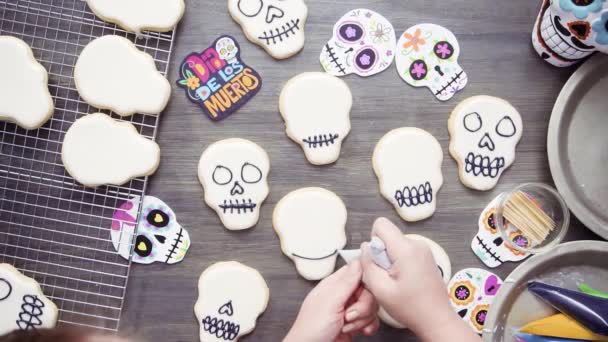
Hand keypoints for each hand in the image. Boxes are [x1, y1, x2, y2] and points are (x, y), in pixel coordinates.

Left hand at [284, 261, 379, 341]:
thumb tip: (359, 260)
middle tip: (349, 314)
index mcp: (334, 284)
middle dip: (363, 306)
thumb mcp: (330, 301)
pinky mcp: (356, 324)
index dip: (366, 280)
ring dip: (363, 319)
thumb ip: (347, 281)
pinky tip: (361, 331)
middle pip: (368, 291)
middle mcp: (343, 295)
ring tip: (346, 325)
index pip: (358, 271)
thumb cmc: (311, 328)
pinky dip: (369, 326)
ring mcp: (349, 310)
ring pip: (372, 306)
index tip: (365, 291)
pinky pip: (372, 320)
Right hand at [360, 217, 479, 341]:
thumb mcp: (380, 289)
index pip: (381, 224)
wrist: (437, 319)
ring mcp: (423, 249)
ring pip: (395, 244)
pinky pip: (404, 251)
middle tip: (386, 277)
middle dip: (381, 253)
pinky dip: (399, 263)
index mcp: (406, 249)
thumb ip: (367, 264)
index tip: (378, 262)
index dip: (373, 241)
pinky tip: (404, 281)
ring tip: (396, 281)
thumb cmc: (410, 308)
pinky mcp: (425, 256)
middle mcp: (417, 244)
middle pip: (388, 235)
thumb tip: (365, 247)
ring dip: (390, 260)